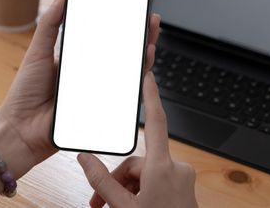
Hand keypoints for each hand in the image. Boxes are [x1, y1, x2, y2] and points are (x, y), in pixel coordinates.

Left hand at [0, 0, 160, 181]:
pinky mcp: (103, 101)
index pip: (97, 27)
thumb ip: (50, 25)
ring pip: (127, 62)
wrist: (23, 130)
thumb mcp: (37, 52)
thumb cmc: (25, 92)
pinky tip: (146, 56)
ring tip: (151, 27)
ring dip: (143, 44)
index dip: (109, 8)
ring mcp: (98, 84)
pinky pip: (126, 85)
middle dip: (134, 25)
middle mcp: (89, 68)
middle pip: (118, 44)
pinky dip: (139, 70)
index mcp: (75, 54)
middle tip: (144, 6)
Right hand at [77, 72, 198, 207]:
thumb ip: (101, 182)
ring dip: (127, 191)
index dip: (152, 95)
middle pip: (138, 162)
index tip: (149, 74)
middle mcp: (177, 168)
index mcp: (163, 169)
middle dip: (117, 182)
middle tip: (98, 204)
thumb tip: (85, 159)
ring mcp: (183, 179)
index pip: (157, 121)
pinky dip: (141, 193)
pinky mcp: (184, 187)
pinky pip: (157, 181)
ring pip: (146, 174)